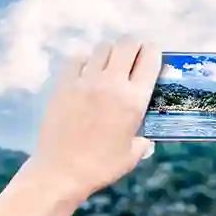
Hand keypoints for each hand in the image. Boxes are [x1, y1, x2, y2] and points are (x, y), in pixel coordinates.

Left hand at [24, 40, 158, 200]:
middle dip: (133, 45)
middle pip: (127, 44)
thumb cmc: (100, 167)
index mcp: (134, 100)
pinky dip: (85, 60)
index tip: (151, 55)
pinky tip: (86, 72)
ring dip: (110, 52)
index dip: (153, 52)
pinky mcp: (64, 85)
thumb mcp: (132, 155)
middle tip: (132, 55)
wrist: (61, 172)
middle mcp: (111, 84)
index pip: (150, 59)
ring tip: (109, 64)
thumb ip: (143, 140)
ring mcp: (85, 82)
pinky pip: (77, 59)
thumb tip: (146, 137)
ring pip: (102, 48)